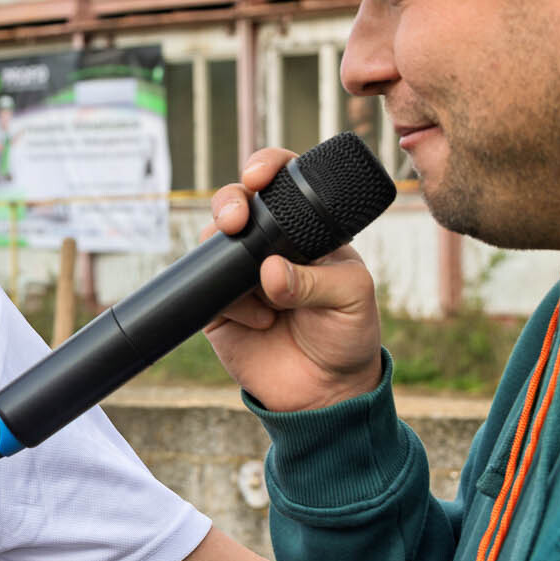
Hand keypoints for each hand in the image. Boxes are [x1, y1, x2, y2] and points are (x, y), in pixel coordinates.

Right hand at [201, 147, 383, 412]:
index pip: (283, 185)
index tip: (259, 175)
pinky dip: (230, 302)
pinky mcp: (219, 309)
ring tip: (257, 287)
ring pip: (213, 243)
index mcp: (306, 230)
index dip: (267, 168)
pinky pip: (208, 291)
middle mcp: (269, 245)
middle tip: (234, 220)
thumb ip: (315, 281)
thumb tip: (269, 272)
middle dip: (229, 202)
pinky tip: (261, 320)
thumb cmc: (348, 334)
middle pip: (237, 203)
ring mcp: (240, 275)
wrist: (326, 392)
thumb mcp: (351, 298)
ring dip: (224, 250)